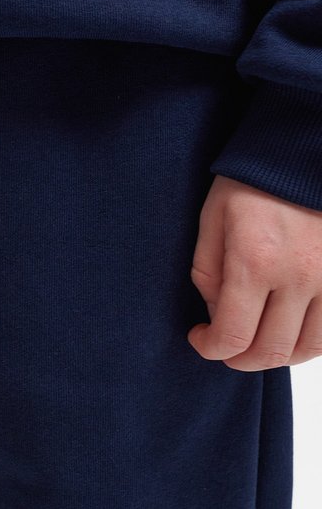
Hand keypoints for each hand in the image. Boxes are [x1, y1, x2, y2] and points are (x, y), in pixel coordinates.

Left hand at [187, 174, 321, 369]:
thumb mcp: (213, 219)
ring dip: (277, 354)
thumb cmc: (253, 179)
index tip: (200, 338)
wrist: (304, 149)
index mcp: (256, 261)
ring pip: (307, 348)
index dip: (209, 348)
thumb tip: (218, 314)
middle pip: (271, 351)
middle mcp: (299, 276)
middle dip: (240, 358)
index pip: (232, 336)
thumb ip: (209, 272)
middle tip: (226, 345)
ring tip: (258, 338)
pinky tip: (289, 325)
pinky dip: (308, 340)